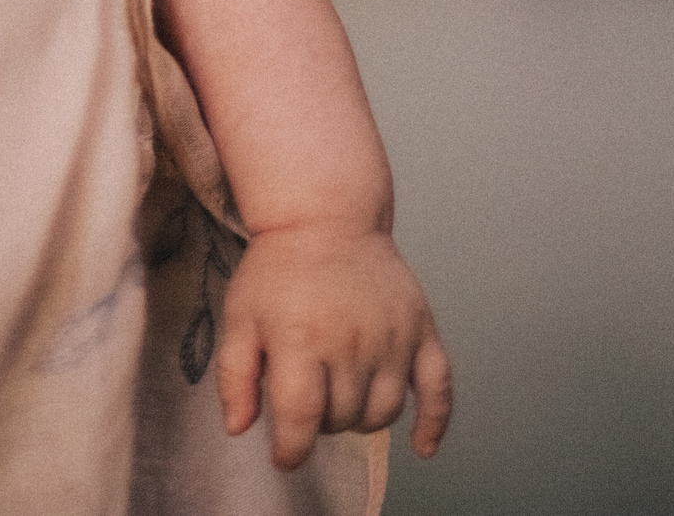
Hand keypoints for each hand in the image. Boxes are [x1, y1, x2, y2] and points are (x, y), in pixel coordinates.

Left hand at [215, 219, 452, 469]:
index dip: (290, 450)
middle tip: (308, 399)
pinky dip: (434, 422)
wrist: (326, 217)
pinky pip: (439, 388)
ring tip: (340, 397)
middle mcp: (351, 341)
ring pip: (382, 413)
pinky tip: (422, 446)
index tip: (284, 456)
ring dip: (359, 419)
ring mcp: (391, 336)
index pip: (301, 418)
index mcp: (300, 338)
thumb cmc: (278, 270)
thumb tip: (239, 429)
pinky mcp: (421, 329)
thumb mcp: (240, 317)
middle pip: (341, 418)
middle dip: (319, 423)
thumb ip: (234, 376)